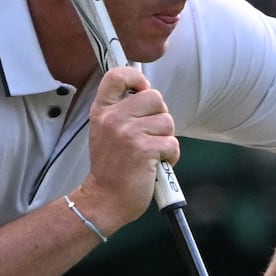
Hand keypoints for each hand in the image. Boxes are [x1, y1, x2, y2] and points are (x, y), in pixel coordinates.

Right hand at [82, 64, 179, 227]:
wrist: (104, 200)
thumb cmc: (111, 167)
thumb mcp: (105, 131)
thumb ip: (122, 110)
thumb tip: (147, 92)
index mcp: (102, 111)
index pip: (117, 75)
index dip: (136, 77)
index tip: (142, 90)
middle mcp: (113, 118)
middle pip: (154, 97)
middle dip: (160, 116)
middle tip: (149, 135)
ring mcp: (128, 133)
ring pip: (167, 121)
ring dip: (165, 139)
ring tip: (150, 153)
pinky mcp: (144, 150)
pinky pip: (172, 143)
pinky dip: (170, 157)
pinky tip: (155, 165)